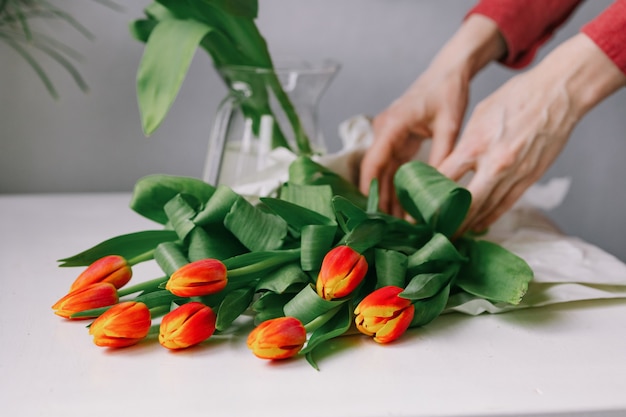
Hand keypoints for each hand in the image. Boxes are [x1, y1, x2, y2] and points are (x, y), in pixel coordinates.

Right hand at [359, 15, 505, 216]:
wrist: (449, 70)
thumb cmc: (448, 91)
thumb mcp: (449, 126)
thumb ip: (442, 156)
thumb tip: (440, 189)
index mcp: (393, 124)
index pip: (374, 160)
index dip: (371, 187)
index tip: (373, 210)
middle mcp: (384, 130)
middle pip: (376, 171)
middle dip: (380, 198)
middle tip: (389, 226)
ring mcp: (388, 136)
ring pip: (382, 172)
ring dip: (388, 195)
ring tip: (397, 222)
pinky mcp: (396, 140)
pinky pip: (391, 167)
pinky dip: (395, 186)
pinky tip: (402, 207)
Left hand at [437, 33, 625, 231]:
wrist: (557, 94)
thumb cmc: (516, 98)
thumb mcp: (478, 116)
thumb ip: (464, 144)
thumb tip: (449, 165)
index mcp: (475, 146)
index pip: (445, 179)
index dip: (429, 196)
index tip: (419, 206)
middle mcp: (494, 164)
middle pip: (465, 204)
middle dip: (447, 220)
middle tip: (433, 231)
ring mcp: (514, 174)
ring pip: (486, 209)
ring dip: (467, 224)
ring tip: (452, 235)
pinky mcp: (530, 178)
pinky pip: (506, 204)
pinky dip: (490, 217)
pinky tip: (478, 225)